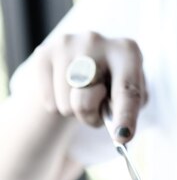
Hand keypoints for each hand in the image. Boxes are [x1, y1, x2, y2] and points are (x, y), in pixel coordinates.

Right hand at [33, 31, 147, 142]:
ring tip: (83, 94)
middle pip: (85, 101)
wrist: (84, 61)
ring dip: (76, 112)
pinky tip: (67, 89)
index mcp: (127, 52)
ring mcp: (67, 44)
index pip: (127, 90)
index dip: (125, 116)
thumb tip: (119, 132)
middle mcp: (96, 41)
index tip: (122, 137)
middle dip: (90, 116)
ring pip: (67, 105)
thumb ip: (127, 111)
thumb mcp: (129, 97)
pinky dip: (59, 106)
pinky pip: (50, 102)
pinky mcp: (44, 53)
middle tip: (97, 110)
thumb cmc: (114, 86)